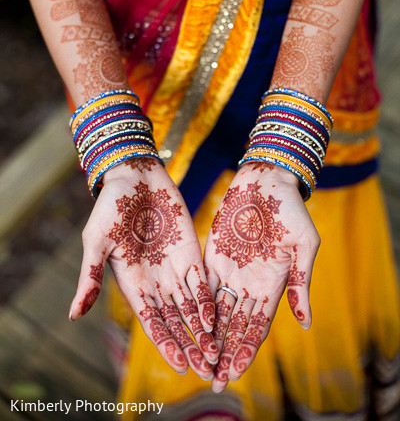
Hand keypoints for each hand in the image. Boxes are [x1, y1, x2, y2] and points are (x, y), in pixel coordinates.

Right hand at [69, 158, 217, 379]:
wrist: (135, 176)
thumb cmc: (110, 206)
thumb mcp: (96, 240)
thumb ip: (90, 277)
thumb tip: (72, 316)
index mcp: (132, 283)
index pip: (152, 322)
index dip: (166, 343)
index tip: (180, 364)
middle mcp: (155, 282)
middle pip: (175, 321)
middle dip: (189, 345)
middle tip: (206, 367)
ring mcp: (174, 268)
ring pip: (191, 307)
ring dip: (203, 330)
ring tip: (216, 352)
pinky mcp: (190, 252)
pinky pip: (202, 281)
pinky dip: (209, 299)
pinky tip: (218, 316)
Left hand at [204, 162, 319, 391]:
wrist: (267, 180)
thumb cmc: (292, 209)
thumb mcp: (304, 245)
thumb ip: (300, 282)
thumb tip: (306, 322)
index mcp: (272, 283)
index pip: (258, 325)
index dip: (246, 348)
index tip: (235, 371)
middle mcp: (249, 282)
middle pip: (235, 324)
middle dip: (224, 351)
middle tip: (211, 377)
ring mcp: (230, 269)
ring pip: (216, 310)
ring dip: (209, 335)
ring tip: (198, 358)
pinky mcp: (212, 254)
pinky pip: (202, 284)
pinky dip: (196, 305)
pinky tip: (187, 323)